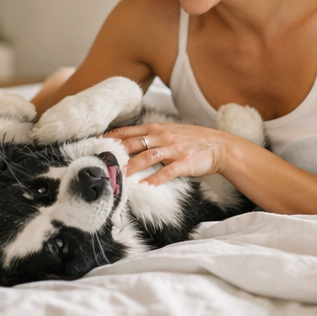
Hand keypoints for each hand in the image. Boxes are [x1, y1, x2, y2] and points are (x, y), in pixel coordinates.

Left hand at [104, 122, 228, 185]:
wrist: (219, 145)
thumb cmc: (192, 140)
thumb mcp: (169, 133)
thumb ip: (151, 137)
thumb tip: (129, 144)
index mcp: (157, 129)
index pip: (129, 131)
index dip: (112, 137)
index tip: (97, 143)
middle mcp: (163, 136)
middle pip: (135, 143)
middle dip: (118, 151)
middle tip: (102, 161)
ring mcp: (174, 149)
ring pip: (148, 156)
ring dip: (133, 166)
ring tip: (120, 176)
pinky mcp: (184, 162)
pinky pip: (168, 171)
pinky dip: (156, 179)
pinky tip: (146, 186)